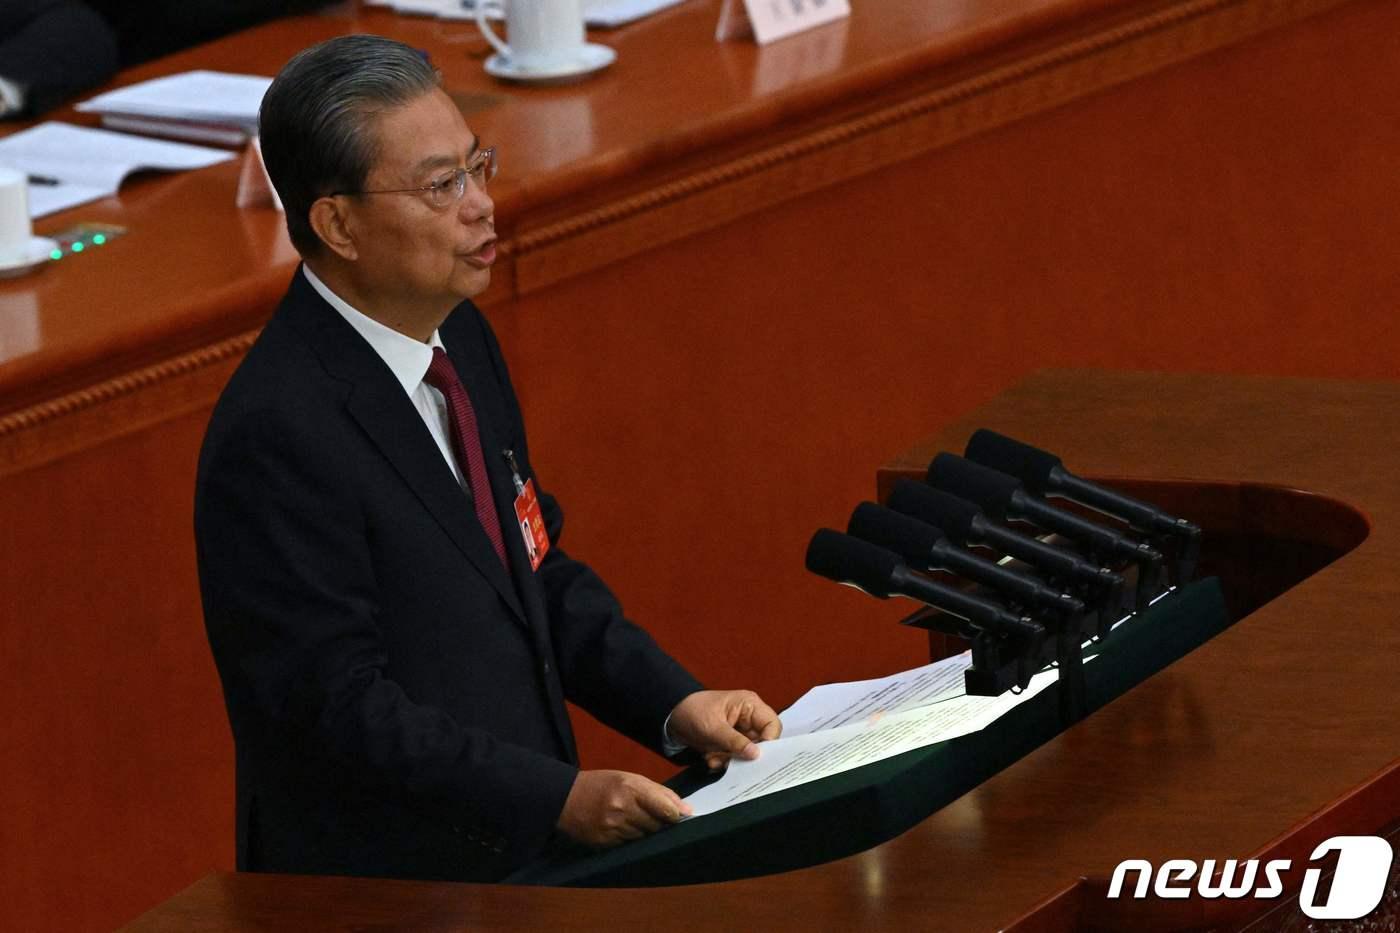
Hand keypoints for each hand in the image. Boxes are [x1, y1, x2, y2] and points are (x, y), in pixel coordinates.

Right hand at [556, 769, 691, 847]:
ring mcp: (613, 827)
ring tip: (631, 819)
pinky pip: (629, 844)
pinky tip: (620, 827)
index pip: (665, 809)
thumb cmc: (603, 784)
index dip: (675, 815)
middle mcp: (622, 808)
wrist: (566, 798)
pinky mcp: (605, 842)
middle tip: (649, 814)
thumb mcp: (630, 778)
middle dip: (659, 822)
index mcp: (631, 788)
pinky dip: (630, 837)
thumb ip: (659, 792)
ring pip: (644, 836)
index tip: (679, 816)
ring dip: (644, 830)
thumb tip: (687, 810)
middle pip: (657, 825)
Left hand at [667, 689, 781, 770]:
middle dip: (745, 755)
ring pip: (748, 753)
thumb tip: (756, 754)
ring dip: (731, 760)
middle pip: (762, 742)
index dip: (769, 742)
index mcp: (750, 706)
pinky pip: (735, 757)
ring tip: (714, 758)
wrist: (671, 716)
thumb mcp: (713, 728)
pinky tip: (710, 758)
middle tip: (730, 760)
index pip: (772, 725)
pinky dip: (724, 761)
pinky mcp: (731, 742)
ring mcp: (740, 731)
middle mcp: (749, 718)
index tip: (756, 756)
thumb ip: (735, 742)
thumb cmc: (693, 712)